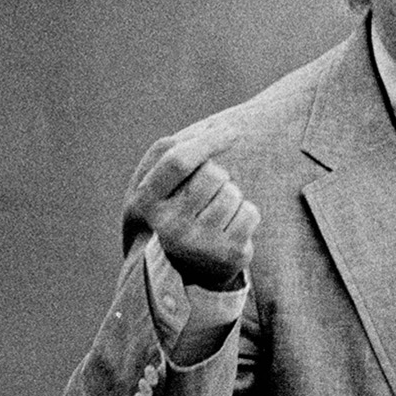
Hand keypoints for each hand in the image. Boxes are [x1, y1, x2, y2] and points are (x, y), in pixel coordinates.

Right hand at [123, 136, 260, 291]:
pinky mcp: (229, 255)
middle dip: (217, 175)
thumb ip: (167, 151)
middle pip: (212, 174)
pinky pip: (251, 212)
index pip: (177, 160)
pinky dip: (246, 214)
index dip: (207, 139)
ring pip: (233, 192)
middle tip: (204, 196)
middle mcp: (170, 227)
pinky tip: (229, 228)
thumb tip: (213, 126)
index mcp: (145, 203)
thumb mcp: (152, 182)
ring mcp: (200, 244)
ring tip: (215, 214)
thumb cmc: (168, 211)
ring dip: (230, 195)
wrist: (180, 269)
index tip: (231, 130)